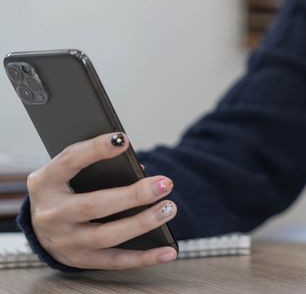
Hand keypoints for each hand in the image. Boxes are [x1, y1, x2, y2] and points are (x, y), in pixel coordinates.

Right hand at [27, 133, 177, 269]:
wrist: (41, 228)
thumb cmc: (66, 190)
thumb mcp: (69, 174)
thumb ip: (97, 167)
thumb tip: (141, 171)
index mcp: (45, 183)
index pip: (69, 161)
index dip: (95, 150)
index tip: (122, 139)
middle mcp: (51, 214)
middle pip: (94, 205)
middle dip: (134, 195)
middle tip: (165, 183)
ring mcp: (64, 241)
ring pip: (107, 235)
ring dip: (143, 222)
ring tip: (169, 208)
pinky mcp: (81, 260)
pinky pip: (117, 261)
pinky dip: (146, 257)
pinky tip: (169, 251)